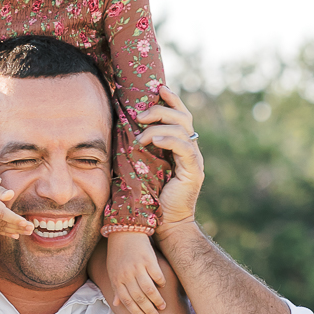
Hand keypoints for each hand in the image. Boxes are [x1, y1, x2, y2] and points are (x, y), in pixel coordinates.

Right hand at [0, 182, 34, 239]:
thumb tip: (11, 194)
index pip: (1, 212)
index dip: (13, 218)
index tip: (25, 222)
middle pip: (2, 222)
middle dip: (18, 226)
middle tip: (31, 228)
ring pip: (0, 227)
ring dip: (15, 230)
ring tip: (29, 231)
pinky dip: (7, 233)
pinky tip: (16, 235)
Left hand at [105, 231, 166, 313]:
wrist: (124, 231)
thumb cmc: (118, 253)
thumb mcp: (113, 271)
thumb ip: (116, 288)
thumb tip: (116, 304)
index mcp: (117, 279)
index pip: (127, 301)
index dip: (136, 313)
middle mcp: (126, 275)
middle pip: (139, 298)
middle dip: (148, 311)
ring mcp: (137, 267)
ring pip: (149, 289)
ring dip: (157, 300)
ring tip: (163, 306)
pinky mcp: (148, 259)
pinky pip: (156, 275)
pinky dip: (161, 282)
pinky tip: (164, 287)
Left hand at [135, 86, 203, 231]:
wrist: (164, 226)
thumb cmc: (149, 198)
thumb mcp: (141, 167)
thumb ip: (138, 148)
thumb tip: (119, 128)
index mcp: (179, 146)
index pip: (180, 115)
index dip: (171, 99)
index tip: (158, 87)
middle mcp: (190, 150)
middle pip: (183, 117)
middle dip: (162, 109)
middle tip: (140, 114)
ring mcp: (194, 160)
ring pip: (183, 129)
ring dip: (160, 126)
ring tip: (141, 134)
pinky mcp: (193, 172)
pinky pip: (184, 148)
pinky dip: (168, 140)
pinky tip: (153, 140)